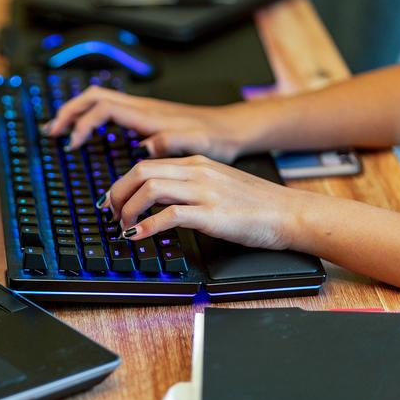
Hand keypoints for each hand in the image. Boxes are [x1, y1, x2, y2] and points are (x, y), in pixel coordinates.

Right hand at [44, 86, 250, 162]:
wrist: (230, 129)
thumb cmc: (215, 137)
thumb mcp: (196, 144)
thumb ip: (169, 142)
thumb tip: (143, 147)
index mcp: (147, 114)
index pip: (103, 109)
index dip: (83, 124)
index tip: (73, 145)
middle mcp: (140, 108)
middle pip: (93, 97)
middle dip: (68, 112)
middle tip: (52, 131)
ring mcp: (141, 111)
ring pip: (98, 101)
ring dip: (75, 112)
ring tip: (59, 129)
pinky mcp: (144, 118)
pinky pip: (108, 111)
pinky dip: (90, 118)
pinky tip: (87, 132)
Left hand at [104, 155, 309, 250]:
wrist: (289, 213)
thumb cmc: (256, 204)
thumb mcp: (216, 184)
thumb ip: (188, 185)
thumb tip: (158, 201)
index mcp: (196, 163)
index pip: (146, 164)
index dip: (121, 184)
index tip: (112, 202)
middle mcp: (197, 172)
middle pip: (140, 172)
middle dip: (117, 194)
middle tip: (111, 215)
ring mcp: (204, 192)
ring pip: (150, 189)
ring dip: (129, 209)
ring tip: (124, 227)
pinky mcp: (212, 214)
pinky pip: (170, 215)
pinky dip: (147, 226)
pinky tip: (138, 236)